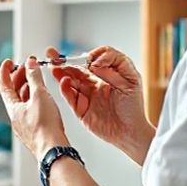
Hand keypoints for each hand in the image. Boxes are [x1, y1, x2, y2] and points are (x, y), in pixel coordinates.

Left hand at [0, 55, 68, 156]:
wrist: (53, 150)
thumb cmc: (45, 127)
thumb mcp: (40, 95)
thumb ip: (34, 78)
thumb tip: (30, 64)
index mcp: (12, 108)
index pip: (4, 85)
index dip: (6, 71)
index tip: (9, 62)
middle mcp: (15, 116)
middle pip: (13, 92)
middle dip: (19, 77)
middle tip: (27, 67)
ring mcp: (24, 124)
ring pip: (22, 101)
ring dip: (27, 87)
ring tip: (35, 78)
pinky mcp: (33, 130)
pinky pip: (30, 109)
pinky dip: (33, 99)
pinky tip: (41, 97)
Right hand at [48, 45, 154, 164]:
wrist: (131, 131)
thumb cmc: (134, 107)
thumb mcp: (132, 78)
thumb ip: (116, 63)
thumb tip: (95, 60)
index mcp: (106, 75)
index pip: (92, 60)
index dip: (88, 56)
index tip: (88, 58)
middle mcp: (94, 84)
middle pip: (76, 69)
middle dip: (64, 61)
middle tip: (53, 54)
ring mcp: (86, 96)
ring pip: (70, 81)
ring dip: (61, 73)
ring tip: (55, 66)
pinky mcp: (81, 109)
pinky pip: (70, 97)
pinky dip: (65, 89)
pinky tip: (64, 81)